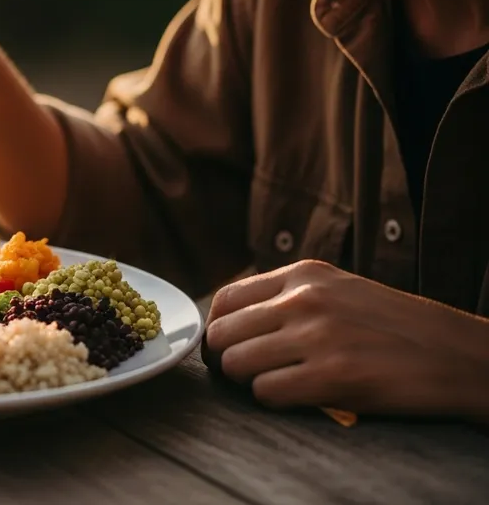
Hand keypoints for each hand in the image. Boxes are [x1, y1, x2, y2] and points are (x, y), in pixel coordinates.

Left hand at [205, 260, 488, 420]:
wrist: (459, 355)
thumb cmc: (396, 329)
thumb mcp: (338, 291)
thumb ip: (288, 298)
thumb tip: (232, 323)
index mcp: (303, 274)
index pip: (225, 299)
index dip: (218, 331)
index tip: (228, 350)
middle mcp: (303, 299)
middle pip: (221, 334)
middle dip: (227, 361)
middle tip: (247, 376)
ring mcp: (317, 335)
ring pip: (236, 364)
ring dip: (248, 383)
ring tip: (277, 385)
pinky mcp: (332, 375)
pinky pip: (266, 393)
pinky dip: (274, 402)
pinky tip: (300, 398)